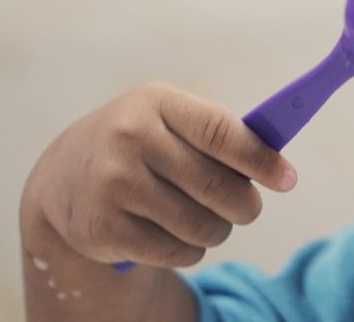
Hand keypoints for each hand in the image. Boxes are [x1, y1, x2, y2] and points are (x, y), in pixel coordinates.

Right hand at [21, 81, 297, 268]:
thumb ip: (220, 136)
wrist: (65, 175)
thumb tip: (279, 168)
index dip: (261, 160)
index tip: (287, 180)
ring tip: (206, 219)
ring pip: (202, 225)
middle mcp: (131, 138)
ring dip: (217, 230)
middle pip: (217, 186)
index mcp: (157, 102)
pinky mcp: (104, 229)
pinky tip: (174, 233)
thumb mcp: (171, 120)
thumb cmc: (142, 143)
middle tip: (247, 208)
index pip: (222, 133)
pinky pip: (178, 252)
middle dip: (245, 205)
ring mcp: (114, 184)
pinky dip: (190, 249)